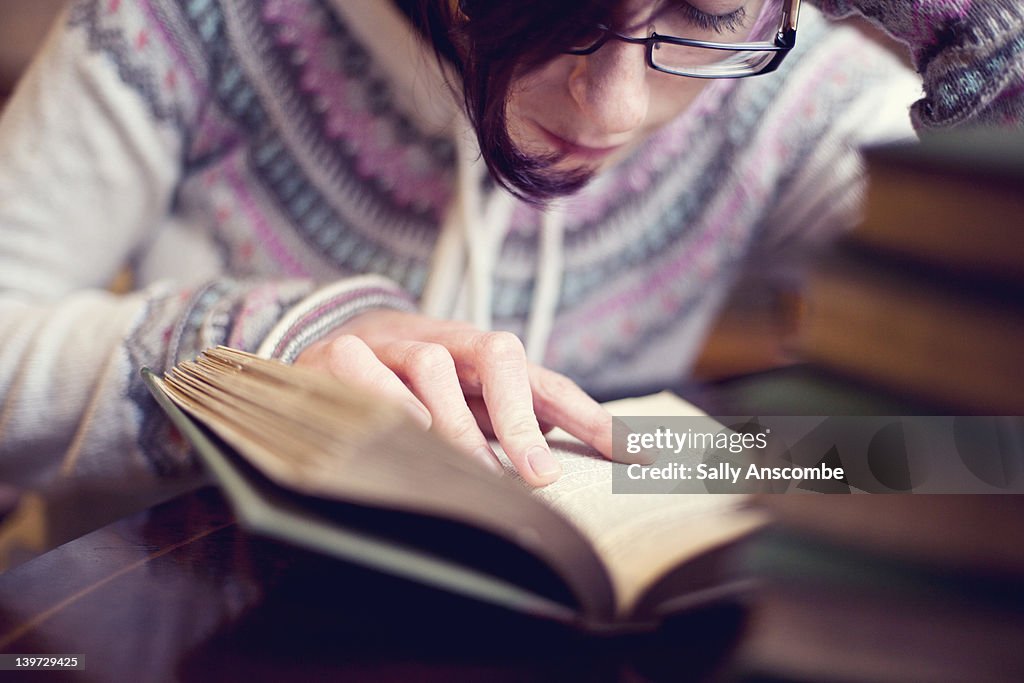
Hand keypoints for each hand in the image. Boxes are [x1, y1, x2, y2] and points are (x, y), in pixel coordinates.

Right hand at [293, 310, 613, 485]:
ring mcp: (393, 341)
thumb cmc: (411, 388)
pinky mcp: (341, 352)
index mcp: (484, 358)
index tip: (637, 454)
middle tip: (536, 475)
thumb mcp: (464, 406)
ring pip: (433, 366)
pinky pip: (367, 372)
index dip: (590, 417)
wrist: (323, 347)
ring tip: (470, 469)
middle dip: (519, 416)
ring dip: (455, 423)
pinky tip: (403, 435)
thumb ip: (506, 424)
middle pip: (498, 355)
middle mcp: (446, 340)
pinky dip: (388, 403)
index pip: (546, 382)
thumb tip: (553, 455)